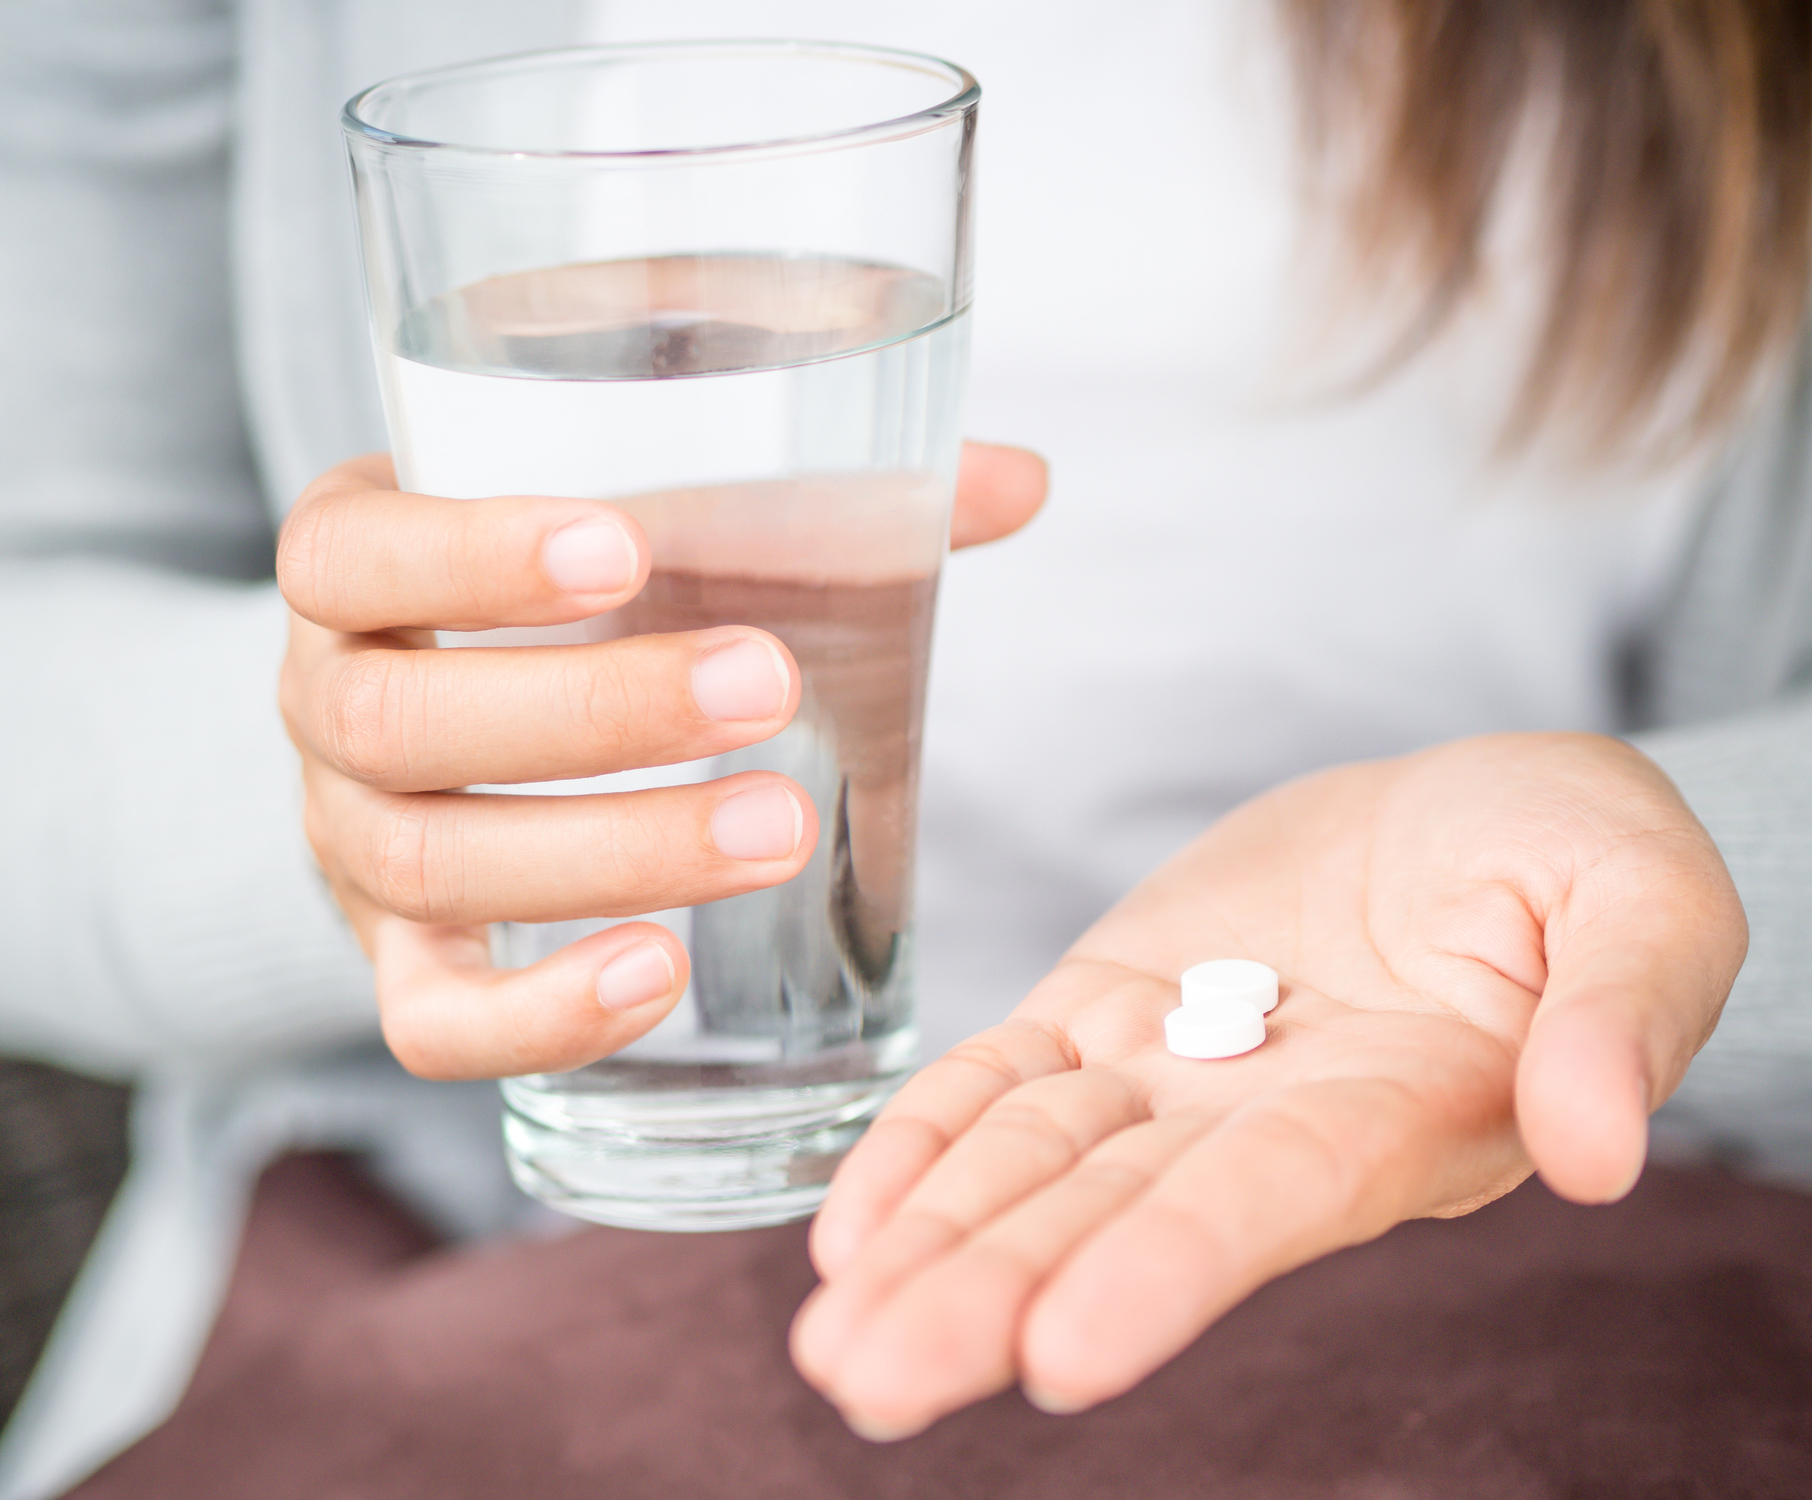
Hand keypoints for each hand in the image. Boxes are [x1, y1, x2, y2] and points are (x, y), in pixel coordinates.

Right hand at [276, 443, 1045, 1080]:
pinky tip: (664, 974)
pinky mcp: (400, 960)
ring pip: (433, 863)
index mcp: (357, 562)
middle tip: (766, 688)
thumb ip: (803, 485)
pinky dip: (541, 1010)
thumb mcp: (639, 510)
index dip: (467, 553)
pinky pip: (430, 1019)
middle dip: (590, 710)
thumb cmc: (562, 596)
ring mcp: (351, 843)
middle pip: (398, 719)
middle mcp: (324, 701)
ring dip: (608, 851)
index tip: (623, 547)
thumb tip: (1021, 480)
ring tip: (778, 830)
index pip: (351, 550)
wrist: (439, 716)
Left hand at [791, 732, 1744, 1435]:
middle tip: (868, 1382)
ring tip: (829, 1340)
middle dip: (990, 1298)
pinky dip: (924, 1146)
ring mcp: (1172, 1068)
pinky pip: (1001, 1084)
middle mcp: (1264, 1119)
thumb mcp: (1643, 902)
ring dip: (930, 1246)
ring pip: (1033, 1167)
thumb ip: (1621, 1017)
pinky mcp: (1107, 1006)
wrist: (1464, 810)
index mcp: (1398, 1109)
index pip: (1267, 1199)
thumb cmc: (1571, 852)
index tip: (1061, 1356)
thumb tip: (1596, 1150)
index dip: (1167, 1271)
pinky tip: (847, 1231)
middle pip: (1112, 1217)